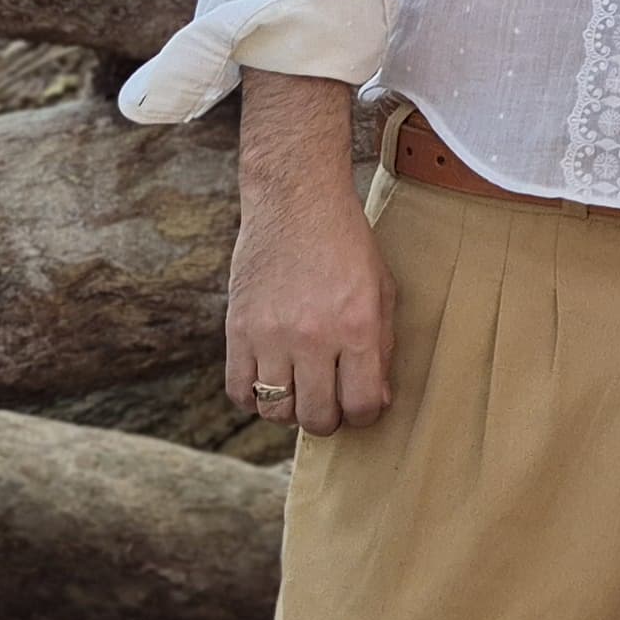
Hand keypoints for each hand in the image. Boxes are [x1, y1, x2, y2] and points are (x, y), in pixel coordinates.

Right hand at [225, 168, 394, 436]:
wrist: (296, 201)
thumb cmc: (347, 245)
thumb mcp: (382, 290)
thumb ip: (381, 347)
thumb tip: (377, 401)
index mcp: (356, 326)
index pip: (362, 404)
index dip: (366, 415)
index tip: (363, 406)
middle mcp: (312, 336)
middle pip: (317, 416)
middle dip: (329, 418)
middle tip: (331, 402)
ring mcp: (270, 334)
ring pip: (275, 411)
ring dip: (291, 410)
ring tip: (301, 389)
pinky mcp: (237, 328)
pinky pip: (238, 390)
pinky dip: (254, 397)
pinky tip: (270, 380)